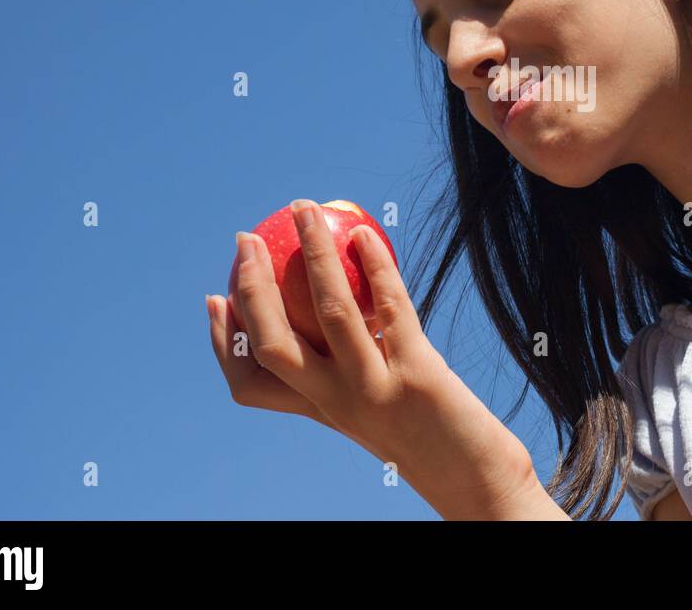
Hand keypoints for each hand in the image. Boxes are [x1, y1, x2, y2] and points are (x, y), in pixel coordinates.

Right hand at [206, 199, 538, 516]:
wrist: (477, 480)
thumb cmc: (428, 432)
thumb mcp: (376, 402)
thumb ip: (351, 366)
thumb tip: (336, 303)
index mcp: (319, 411)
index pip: (249, 382)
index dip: (223, 339)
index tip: (214, 296)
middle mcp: (336, 404)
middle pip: (273, 344)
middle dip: (252, 286)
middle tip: (246, 239)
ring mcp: (374, 390)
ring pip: (328, 313)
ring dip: (313, 254)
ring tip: (303, 210)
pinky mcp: (416, 375)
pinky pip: (391, 307)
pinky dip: (377, 266)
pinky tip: (367, 235)